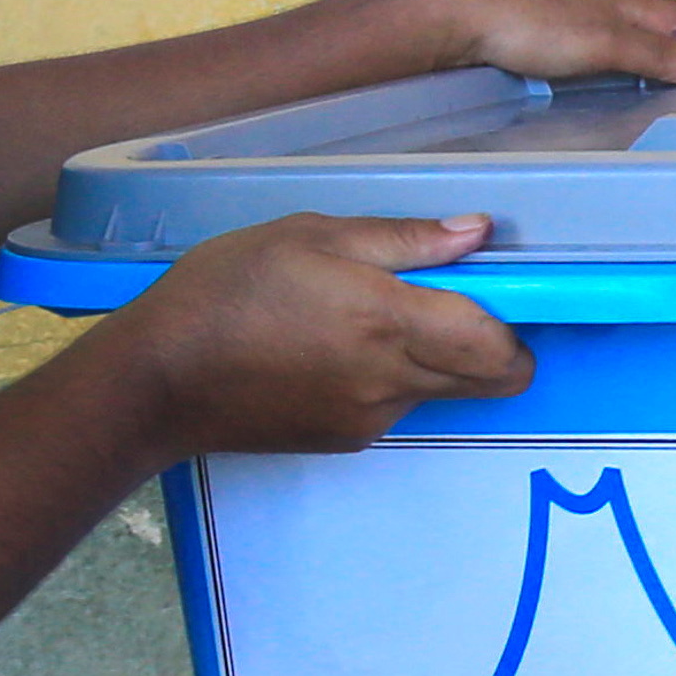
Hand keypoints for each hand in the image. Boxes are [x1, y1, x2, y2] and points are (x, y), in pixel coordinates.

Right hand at [103, 212, 535, 453]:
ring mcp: (371, 419)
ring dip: (436, 360)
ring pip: (444, 392)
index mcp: (389, 322)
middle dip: (496, 347)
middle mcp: (392, 381)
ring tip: (366, 319)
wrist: (157, 381)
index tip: (503, 291)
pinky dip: (391, 380)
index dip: (517, 322)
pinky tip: (332, 351)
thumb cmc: (226, 289)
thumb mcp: (309, 235)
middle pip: (492, 380)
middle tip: (456, 305)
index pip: (498, 344)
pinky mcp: (346, 441)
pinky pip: (397, 407)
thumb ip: (403, 239)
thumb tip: (476, 233)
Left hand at [416, 0, 675, 85]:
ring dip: (660, 66)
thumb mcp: (605, 43)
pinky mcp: (557, 38)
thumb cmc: (531, 22)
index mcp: (633, 3)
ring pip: (638, 42)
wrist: (461, 18)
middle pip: (669, 31)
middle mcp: (613, 8)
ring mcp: (584, 21)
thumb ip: (657, 55)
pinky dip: (626, 72)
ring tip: (670, 99)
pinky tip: (616, 92)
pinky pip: (608, 54)